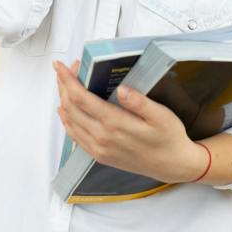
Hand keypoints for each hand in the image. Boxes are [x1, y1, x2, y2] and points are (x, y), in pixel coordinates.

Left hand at [54, 60, 208, 183]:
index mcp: (115, 124)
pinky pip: (75, 137)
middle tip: (65, 70)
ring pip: (69, 122)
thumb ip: (139, 102)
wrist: (172, 165)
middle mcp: (102, 138)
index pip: (81, 98)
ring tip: (65, 84)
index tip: (60, 66)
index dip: (68, 80)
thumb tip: (121, 88)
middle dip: (64, 86)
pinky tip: (67, 111)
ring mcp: (99, 149)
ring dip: (63, 101)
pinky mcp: (100, 155)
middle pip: (71, 108)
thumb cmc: (168, 137)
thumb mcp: (161, 115)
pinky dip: (67, 121)